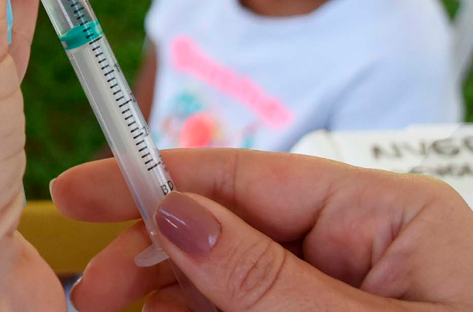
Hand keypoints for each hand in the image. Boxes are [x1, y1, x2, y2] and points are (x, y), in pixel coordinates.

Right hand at [52, 148, 472, 311]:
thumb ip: (267, 277)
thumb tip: (177, 215)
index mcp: (387, 213)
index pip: (252, 174)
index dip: (160, 174)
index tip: (85, 186)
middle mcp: (362, 242)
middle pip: (233, 225)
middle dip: (156, 249)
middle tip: (95, 289)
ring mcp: (345, 288)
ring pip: (233, 276)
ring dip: (171, 293)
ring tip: (116, 310)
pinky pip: (252, 310)